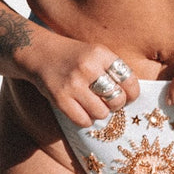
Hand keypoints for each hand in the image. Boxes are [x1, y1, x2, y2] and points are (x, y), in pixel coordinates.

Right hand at [23, 29, 139, 127]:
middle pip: (117, 98)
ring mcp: (73, 84)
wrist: (41, 53)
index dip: (132, 92)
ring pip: (101, 113)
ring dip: (100, 113)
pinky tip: (82, 110)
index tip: (128, 96)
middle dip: (116, 104)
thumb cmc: (74, 56)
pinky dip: (86, 120)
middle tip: (109, 101)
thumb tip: (131, 97)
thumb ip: (112, 70)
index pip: (128, 79)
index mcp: (100, 54)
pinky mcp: (60, 99)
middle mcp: (88, 67)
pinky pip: (83, 121)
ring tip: (93, 104)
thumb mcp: (95, 53)